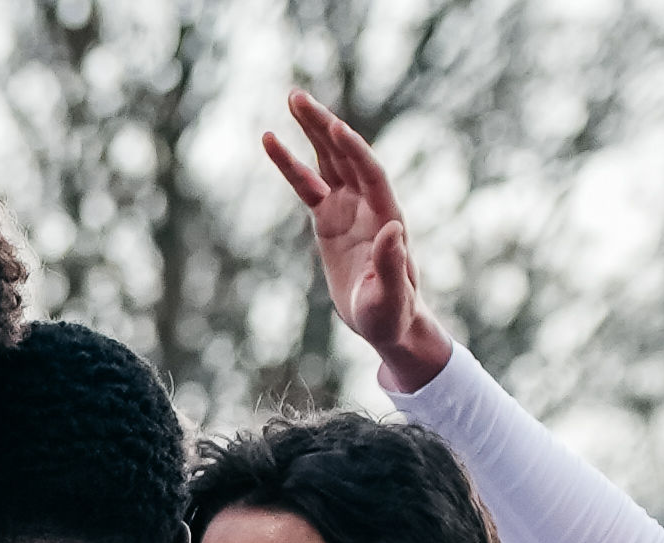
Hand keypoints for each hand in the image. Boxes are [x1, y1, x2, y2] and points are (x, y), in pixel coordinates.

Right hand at [264, 92, 455, 393]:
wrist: (386, 323)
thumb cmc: (391, 315)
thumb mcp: (389, 297)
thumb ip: (392, 264)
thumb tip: (394, 229)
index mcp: (386, 217)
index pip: (370, 174)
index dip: (354, 151)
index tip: (336, 127)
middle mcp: (369, 204)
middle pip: (345, 154)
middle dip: (324, 126)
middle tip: (298, 97)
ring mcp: (348, 207)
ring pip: (327, 159)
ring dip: (311, 129)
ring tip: (291, 99)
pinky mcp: (329, 217)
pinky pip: (306, 184)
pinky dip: (289, 163)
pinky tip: (269, 139)